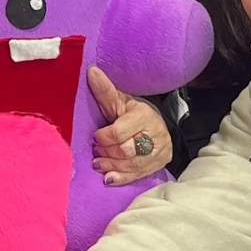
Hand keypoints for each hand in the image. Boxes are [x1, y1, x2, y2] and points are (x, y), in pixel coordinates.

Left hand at [89, 67, 171, 185]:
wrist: (157, 124)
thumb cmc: (133, 112)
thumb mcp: (120, 100)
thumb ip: (105, 90)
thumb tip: (91, 71)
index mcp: (144, 116)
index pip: (119, 133)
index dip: (104, 137)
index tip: (96, 136)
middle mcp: (155, 134)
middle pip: (126, 151)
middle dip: (107, 152)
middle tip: (96, 150)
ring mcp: (159, 152)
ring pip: (132, 165)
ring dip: (111, 165)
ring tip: (98, 163)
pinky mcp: (158, 165)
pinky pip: (138, 175)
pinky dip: (121, 178)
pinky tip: (108, 178)